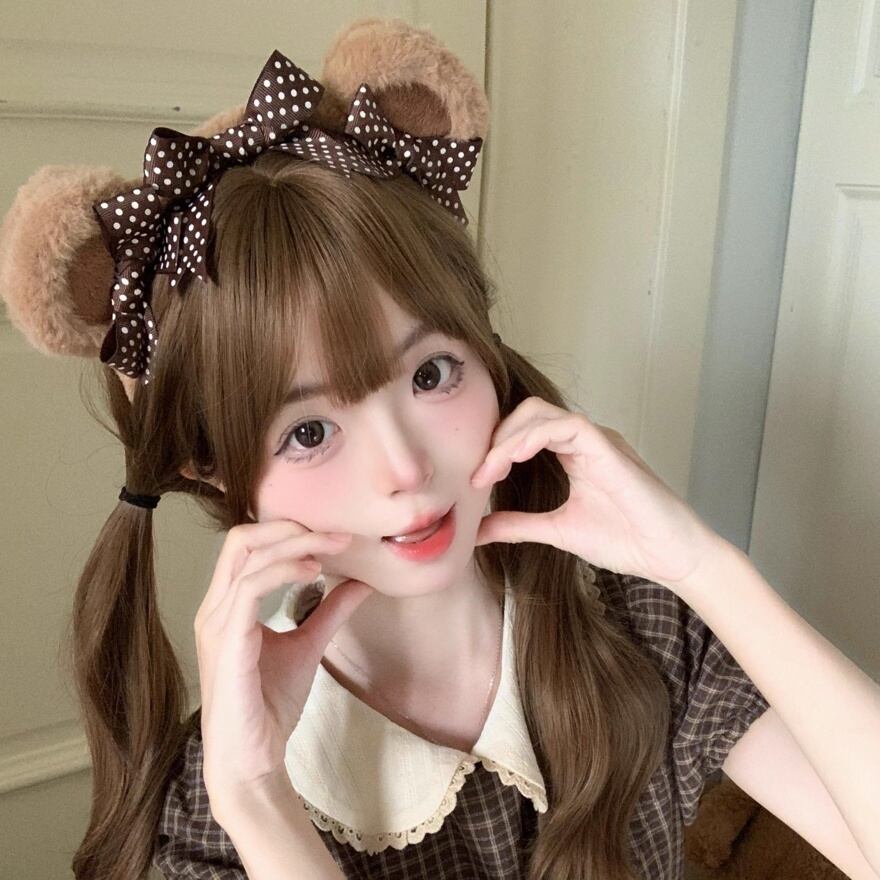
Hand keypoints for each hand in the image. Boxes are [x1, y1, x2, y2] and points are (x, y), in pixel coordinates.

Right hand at [194, 520, 373, 815]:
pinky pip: (250, 587)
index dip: (288, 529)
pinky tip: (313, 573)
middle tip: (335, 534)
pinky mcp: (228, 641)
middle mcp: (214, 608)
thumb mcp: (308, 646)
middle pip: (242, 539)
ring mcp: (216, 623)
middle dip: (290, 527)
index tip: (334, 536)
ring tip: (333, 549)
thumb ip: (329, 612)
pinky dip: (284, 569)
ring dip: (296, 543)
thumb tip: (362, 582)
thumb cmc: (270, 705)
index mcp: (226, 605)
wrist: (252, 760)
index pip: (248, 545)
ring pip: (248, 556)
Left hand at [470, 396, 723, 591]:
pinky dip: (534, 436)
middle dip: (497, 438)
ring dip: (508, 438)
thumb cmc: (626, 540)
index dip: (496, 448)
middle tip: (478, 474)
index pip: (526, 430)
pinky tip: (514, 458)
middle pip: (528, 413)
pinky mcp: (609, 448)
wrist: (670, 557)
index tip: (476, 480)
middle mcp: (585, 440)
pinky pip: (566, 426)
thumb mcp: (557, 530)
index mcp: (574, 453)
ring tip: (489, 470)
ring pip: (542, 414)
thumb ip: (518, 525)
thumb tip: (477, 531)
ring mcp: (598, 441)